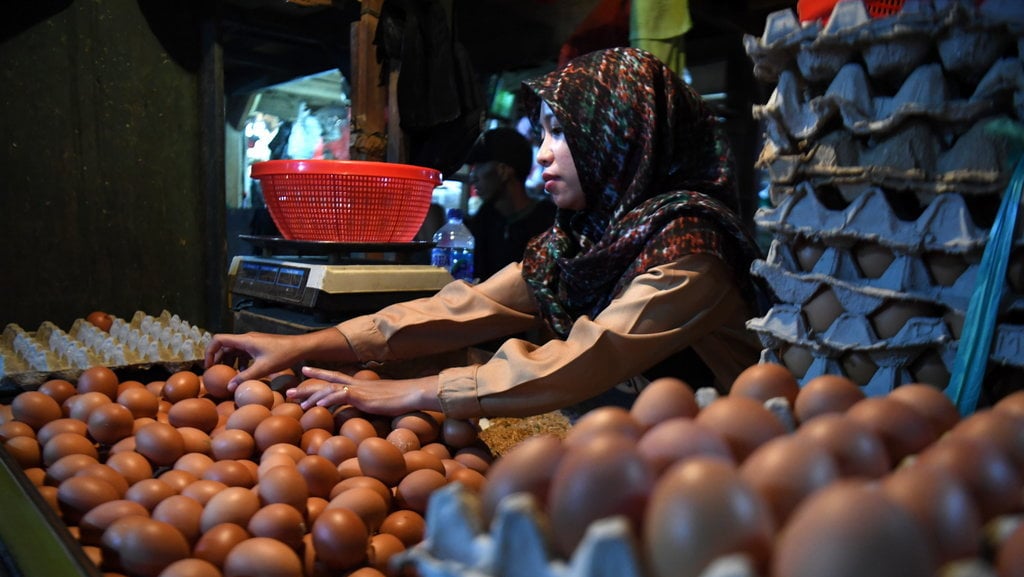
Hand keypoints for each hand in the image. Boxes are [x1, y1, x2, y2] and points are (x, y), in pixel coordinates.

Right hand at [205, 327, 356, 390]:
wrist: (301, 347)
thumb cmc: (284, 355)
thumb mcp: (263, 368)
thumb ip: (245, 377)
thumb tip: (229, 387)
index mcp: (245, 340)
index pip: (218, 340)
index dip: (209, 352)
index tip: (209, 367)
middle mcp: (247, 338)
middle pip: (224, 345)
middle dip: (217, 358)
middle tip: (214, 374)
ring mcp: (253, 341)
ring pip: (233, 349)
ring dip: (228, 361)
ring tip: (227, 375)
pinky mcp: (259, 346)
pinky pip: (243, 352)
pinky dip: (238, 361)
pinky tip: (242, 372)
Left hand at [286, 366, 441, 416]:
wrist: (411, 393)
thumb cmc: (400, 399)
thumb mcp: (380, 401)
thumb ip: (369, 402)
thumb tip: (365, 409)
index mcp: (358, 384)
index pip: (334, 376)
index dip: (318, 374)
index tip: (303, 372)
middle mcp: (355, 384)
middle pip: (325, 381)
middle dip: (306, 386)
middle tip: (290, 391)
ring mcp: (357, 389)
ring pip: (329, 389)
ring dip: (312, 395)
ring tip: (298, 402)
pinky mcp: (362, 396)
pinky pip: (341, 396)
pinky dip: (328, 400)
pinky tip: (318, 405)